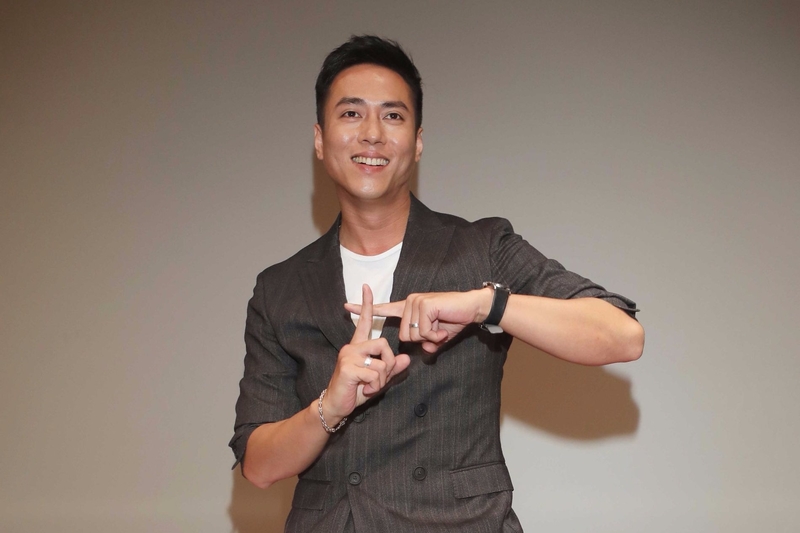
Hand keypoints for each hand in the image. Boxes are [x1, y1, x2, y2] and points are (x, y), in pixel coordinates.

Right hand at [322, 285, 410, 423]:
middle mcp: (351, 347)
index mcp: (358, 346)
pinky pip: (374, 373)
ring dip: (381, 378)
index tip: (367, 287)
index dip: (367, 304)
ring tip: (370, 386)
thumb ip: (391, 368)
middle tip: (381, 377)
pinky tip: (365, 389)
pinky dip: (375, 385)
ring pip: (381, 361)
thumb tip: (407, 359)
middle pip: (383, 343)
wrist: (336, 405)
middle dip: (389, 362)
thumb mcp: (377, 378)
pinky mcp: (348, 368)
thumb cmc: (355, 390)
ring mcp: (348, 356)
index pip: (363, 321)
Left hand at [345, 288, 492, 353]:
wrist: (472, 308)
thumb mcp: (438, 336)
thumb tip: (424, 349)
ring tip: (442, 327)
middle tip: (439, 331)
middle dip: (422, 340)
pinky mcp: (423, 304)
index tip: (346, 307)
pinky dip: (434, 334)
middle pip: (403, 335)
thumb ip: (428, 342)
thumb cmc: (456, 320)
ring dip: (429, 337)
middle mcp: (410, 302)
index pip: (384, 309)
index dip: (364, 309)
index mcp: (409, 308)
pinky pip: (422, 331)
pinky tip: (443, 327)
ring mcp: (416, 302)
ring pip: (411, 334)